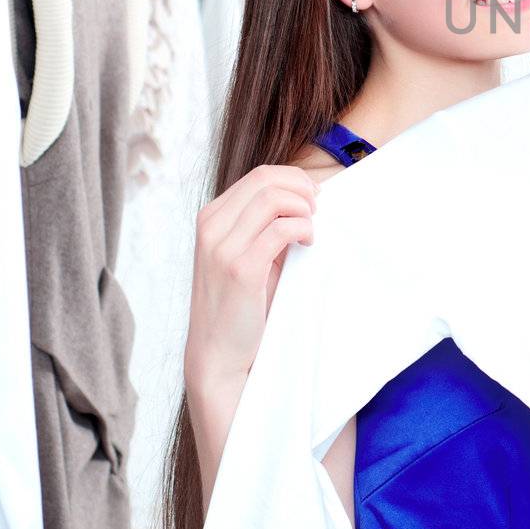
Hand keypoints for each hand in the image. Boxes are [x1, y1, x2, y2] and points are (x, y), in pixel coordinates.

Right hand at [183, 164, 318, 395]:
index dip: (293, 179)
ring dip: (303, 208)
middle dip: (302, 188)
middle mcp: (211, 227)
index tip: (313, 197)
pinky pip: (281, 229)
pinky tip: (308, 244)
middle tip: (318, 210)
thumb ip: (264, 225)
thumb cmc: (240, 303)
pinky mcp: (240, 268)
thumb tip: (307, 197)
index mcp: (211, 218)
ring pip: (274, 198)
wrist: (218, 352)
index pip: (258, 176)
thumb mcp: (247, 254)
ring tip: (312, 229)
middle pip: (266, 179)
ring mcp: (222, 247)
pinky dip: (303, 229)